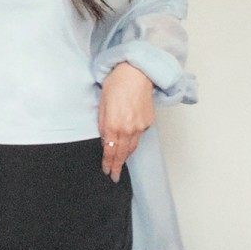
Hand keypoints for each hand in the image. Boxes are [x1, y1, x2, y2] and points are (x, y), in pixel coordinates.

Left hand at [99, 63, 153, 180]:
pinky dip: (133, 139)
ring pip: (132, 147)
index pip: (110, 152)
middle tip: (115, 177)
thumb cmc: (117, 84)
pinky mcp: (148, 122)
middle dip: (118, 166)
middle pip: (122, 154)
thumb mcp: (102, 104)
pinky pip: (139, 135)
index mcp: (113, 125)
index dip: (108, 164)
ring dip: (126, 156)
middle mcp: (128, 129)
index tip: (107, 172)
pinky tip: (129, 137)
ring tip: (121, 163)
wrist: (137, 73)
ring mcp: (140, 127)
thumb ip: (103, 126)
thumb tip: (105, 141)